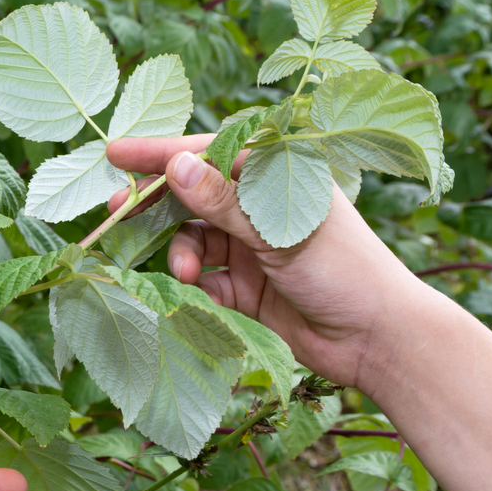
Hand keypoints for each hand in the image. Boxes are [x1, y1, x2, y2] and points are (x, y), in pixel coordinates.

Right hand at [106, 136, 430, 391]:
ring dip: (181, 254)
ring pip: (193, 240)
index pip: (209, 152)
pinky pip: (203, 281)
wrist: (376, 338)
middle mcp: (259, 207)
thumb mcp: (278, 231)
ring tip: (186, 274)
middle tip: (117, 215)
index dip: (160, 153)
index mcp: (277, 175)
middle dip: (156, 206)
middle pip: (192, 196)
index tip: (114, 154)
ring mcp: (250, 248)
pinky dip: (194, 288)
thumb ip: (223, 201)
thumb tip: (176, 164)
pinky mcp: (244, 289)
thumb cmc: (344, 269)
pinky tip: (195, 295)